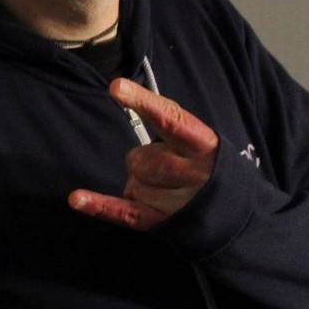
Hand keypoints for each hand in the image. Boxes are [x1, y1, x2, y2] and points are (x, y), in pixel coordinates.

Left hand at [68, 78, 218, 230]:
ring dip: (141, 184)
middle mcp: (191, 174)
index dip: (143, 102)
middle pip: (138, 157)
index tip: (117, 86)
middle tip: (169, 169)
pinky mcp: (157, 221)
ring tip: (168, 191)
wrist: (232, 213)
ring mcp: (175, 201)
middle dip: (145, 160)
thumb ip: (168, 122)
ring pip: (131, 181)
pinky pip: (121, 211)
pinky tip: (77, 198)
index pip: (170, 119)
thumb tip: (123, 95)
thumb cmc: (206, 165)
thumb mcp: (200, 139)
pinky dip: (98, 205)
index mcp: (203, 145)